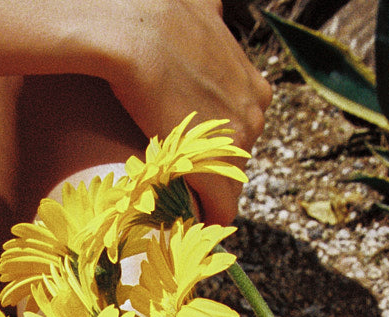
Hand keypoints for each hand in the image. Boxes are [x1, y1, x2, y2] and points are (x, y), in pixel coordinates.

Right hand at [101, 0, 272, 221]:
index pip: (241, 129)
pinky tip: (196, 224)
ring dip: (206, 190)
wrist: (134, 33)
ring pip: (228, 181)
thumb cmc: (158, 18)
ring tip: (180, 196)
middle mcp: (254, 112)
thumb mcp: (202, 13)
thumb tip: (208, 9)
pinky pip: (221, 207)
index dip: (216, 142)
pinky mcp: (216, 170)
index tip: (195, 153)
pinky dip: (210, 217)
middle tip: (182, 175)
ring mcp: (237, 142)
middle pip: (237, 156)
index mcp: (253, 85)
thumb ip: (211, 21)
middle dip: (212, 166)